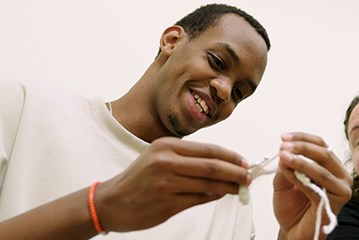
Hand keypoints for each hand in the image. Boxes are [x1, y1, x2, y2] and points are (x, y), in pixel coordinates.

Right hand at [94, 137, 250, 231]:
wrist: (110, 202)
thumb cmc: (138, 180)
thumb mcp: (158, 158)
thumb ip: (188, 160)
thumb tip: (222, 165)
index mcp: (166, 146)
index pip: (208, 149)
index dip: (231, 156)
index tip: (244, 162)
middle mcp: (166, 161)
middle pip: (212, 166)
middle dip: (235, 172)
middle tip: (248, 177)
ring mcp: (166, 183)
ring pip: (208, 184)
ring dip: (228, 186)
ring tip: (239, 188)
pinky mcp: (166, 203)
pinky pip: (198, 199)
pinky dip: (213, 197)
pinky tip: (220, 195)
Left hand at [273, 132, 351, 239]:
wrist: (293, 231)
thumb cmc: (292, 207)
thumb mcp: (284, 181)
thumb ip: (286, 167)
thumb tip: (284, 152)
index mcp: (331, 166)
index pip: (320, 145)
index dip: (302, 138)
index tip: (284, 138)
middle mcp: (340, 175)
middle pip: (324, 153)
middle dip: (302, 147)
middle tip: (283, 146)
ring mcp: (341, 189)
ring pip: (322, 169)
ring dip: (301, 161)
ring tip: (284, 156)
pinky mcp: (336, 202)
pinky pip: (317, 186)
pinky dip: (301, 177)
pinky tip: (288, 172)